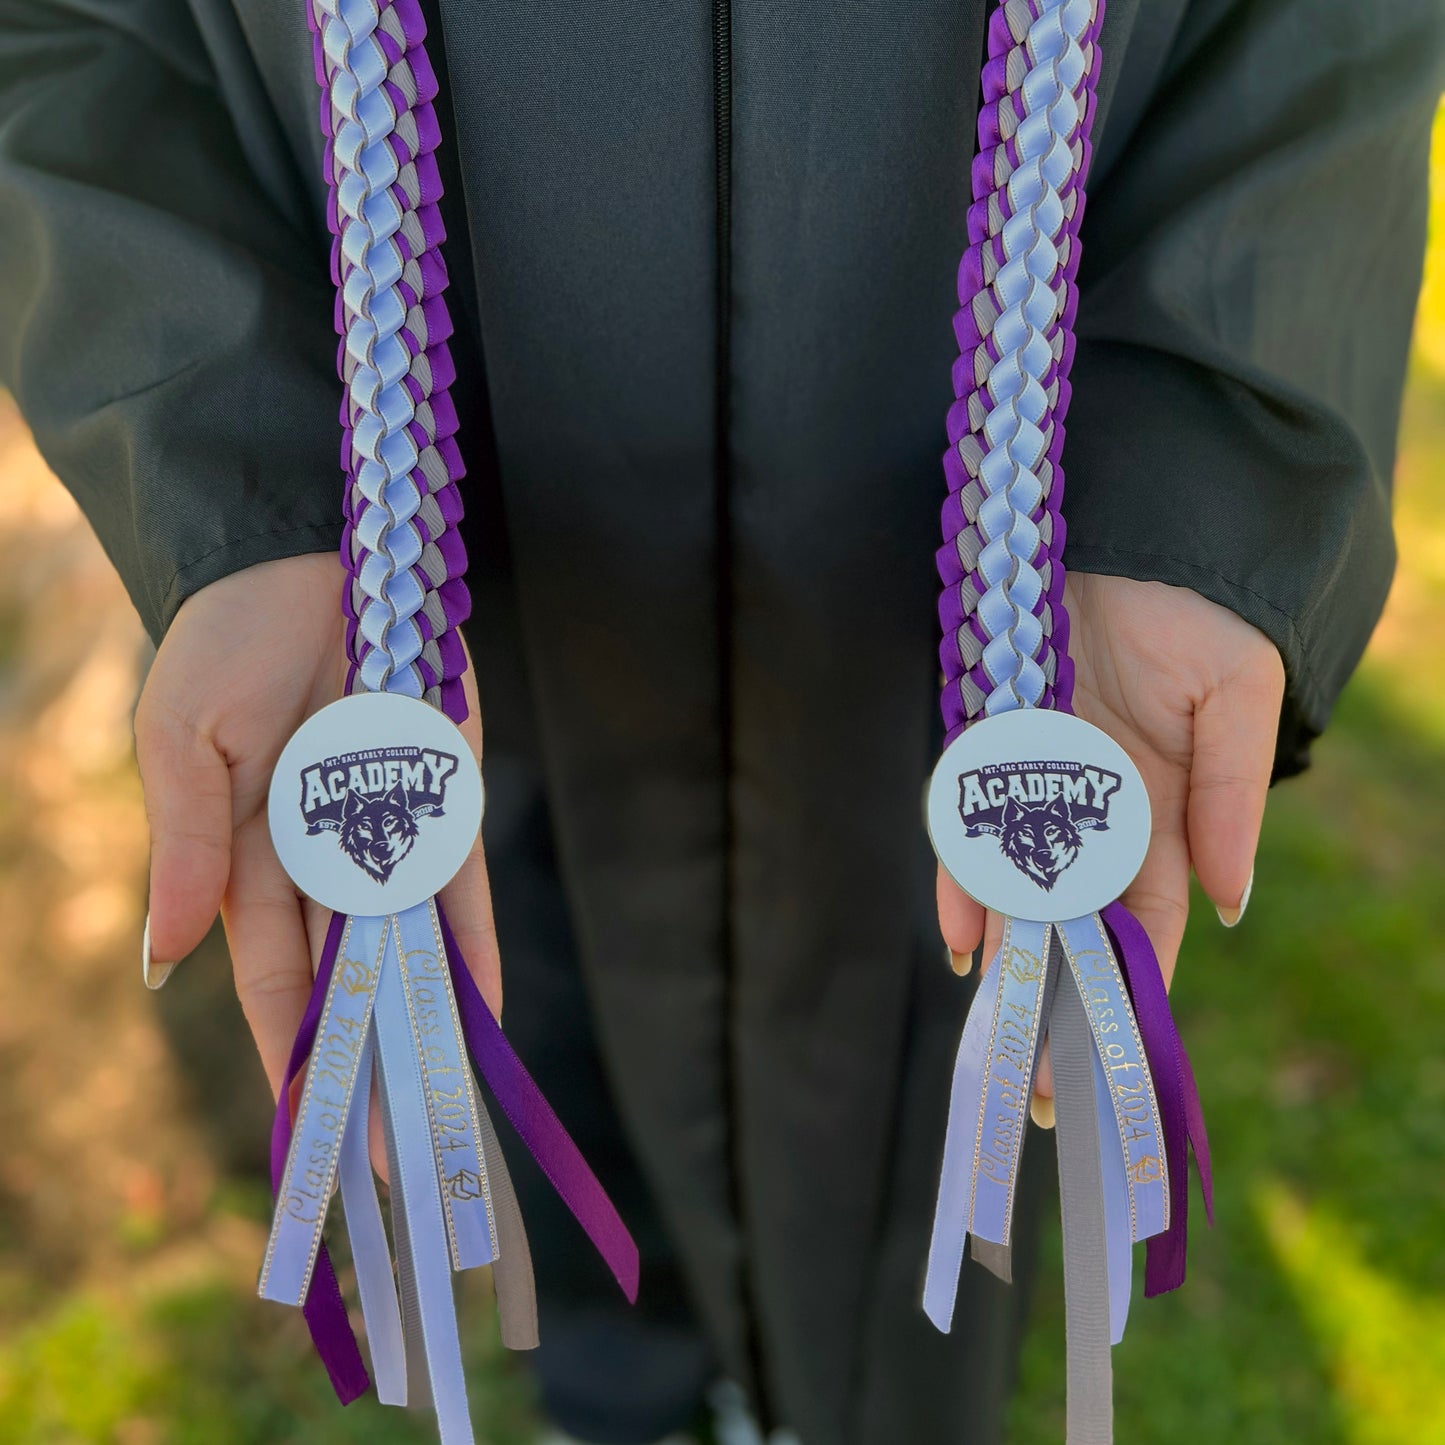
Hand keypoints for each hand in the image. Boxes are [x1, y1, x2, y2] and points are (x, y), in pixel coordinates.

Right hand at [134, 553, 500, 1097]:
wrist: (308, 555)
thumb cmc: (226, 641)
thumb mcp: (184, 740)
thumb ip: (185, 846)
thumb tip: (165, 959)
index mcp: (246, 859)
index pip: (270, 981)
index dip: (291, 1055)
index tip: (309, 1132)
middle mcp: (321, 859)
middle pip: (347, 984)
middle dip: (367, 1068)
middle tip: (392, 1157)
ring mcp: (387, 832)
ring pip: (409, 951)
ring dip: (426, 1027)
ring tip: (445, 1109)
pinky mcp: (444, 796)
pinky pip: (463, 886)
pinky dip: (474, 948)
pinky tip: (484, 1010)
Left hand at [936, 572, 1283, 1114]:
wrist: (1128, 533)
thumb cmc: (1196, 612)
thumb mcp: (1236, 701)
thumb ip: (1232, 800)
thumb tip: (1226, 906)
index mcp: (1163, 818)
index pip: (1149, 929)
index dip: (1134, 998)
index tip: (1117, 1070)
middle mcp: (1095, 815)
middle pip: (1075, 929)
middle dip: (1060, 1006)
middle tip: (1041, 1092)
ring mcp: (1036, 786)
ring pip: (1017, 894)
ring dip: (1008, 963)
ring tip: (997, 1040)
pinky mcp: (989, 748)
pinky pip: (968, 827)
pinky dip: (963, 879)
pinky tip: (963, 934)